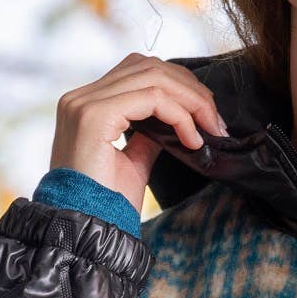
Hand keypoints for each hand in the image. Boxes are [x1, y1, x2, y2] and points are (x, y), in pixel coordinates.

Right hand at [49, 55, 227, 216]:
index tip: (207, 118)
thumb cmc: (106, 205)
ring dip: (191, 100)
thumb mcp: (133, 162)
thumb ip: (149, 135)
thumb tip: (176, 120)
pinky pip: (152, 98)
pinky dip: (180, 115)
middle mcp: (80, 98)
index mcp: (86, 105)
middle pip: (148, 66)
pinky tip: (192, 140)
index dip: (178, 87)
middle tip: (216, 121)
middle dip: (190, 89)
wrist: (86, 231)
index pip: (138, 72)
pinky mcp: (95, 115)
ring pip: (153, 77)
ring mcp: (84, 103)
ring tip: (210, 128)